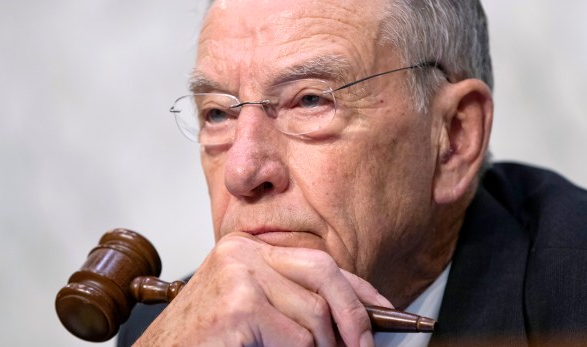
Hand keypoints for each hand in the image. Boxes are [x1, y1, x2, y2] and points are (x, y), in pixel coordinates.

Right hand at [134, 232, 392, 346]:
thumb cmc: (203, 340)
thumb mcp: (252, 310)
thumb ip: (292, 302)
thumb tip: (353, 315)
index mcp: (246, 248)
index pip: (319, 260)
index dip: (357, 288)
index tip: (383, 310)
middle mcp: (241, 252)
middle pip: (324, 273)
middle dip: (355, 315)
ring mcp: (238, 275)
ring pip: (314, 317)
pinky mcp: (238, 307)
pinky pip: (296, 341)